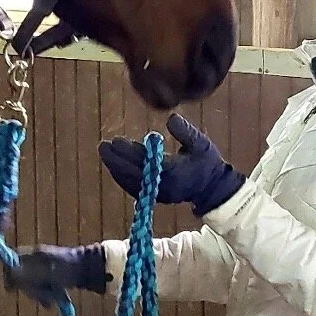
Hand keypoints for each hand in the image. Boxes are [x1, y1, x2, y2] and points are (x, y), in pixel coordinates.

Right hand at [3, 244, 109, 305]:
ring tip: (49, 301)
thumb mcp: (46, 272)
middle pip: (21, 276)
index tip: (12, 289)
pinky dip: (45, 295)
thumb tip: (9, 274)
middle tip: (39, 297)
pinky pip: (42, 287)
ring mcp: (44, 268)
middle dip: (29, 289)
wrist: (89, 270)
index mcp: (34, 254)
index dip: (10, 275)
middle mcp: (37, 259)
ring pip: (32, 284)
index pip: (12, 262)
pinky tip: (53, 300)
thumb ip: (27, 274)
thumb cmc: (68, 269)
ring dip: (38, 294)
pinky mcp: (52, 276)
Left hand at [98, 113, 244, 215]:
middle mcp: (163, 186)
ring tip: (105, 152)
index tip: (116, 141)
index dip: (130, 152)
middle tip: (103, 145)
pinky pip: (134, 187)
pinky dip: (122, 176)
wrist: (212, 188)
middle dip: (117, 160)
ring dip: (116, 167)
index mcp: (175, 172)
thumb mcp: (201, 144)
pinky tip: (114, 165)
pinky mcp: (155, 196)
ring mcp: (158, 194)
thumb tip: (170, 118)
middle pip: (134, 173)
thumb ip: (186, 132)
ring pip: (131, 181)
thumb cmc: (207, 163)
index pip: (146, 161)